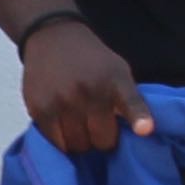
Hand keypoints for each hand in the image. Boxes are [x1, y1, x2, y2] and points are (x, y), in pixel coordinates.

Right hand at [19, 18, 152, 153]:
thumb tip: (139, 134)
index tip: (145, 130)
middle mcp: (89, 90)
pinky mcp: (40, 109)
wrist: (53, 38)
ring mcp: (62, 101)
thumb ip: (130, 100)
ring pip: (78, 145)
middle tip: (96, 125)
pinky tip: (63, 124)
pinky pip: (55, 143)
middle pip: (102, 141)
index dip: (138, 118)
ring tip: (78, 125)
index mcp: (114, 80)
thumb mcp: (118, 71)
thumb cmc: (91, 61)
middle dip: (101, 138)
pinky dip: (61, 139)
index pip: (130, 102)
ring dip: (80, 140)